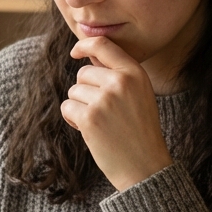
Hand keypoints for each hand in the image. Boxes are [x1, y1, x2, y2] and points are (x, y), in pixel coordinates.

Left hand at [61, 37, 173, 190]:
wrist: (145, 166)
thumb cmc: (139, 131)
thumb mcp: (139, 94)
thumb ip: (118, 74)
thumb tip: (87, 56)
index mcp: (135, 73)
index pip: (103, 45)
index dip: (84, 45)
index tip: (75, 52)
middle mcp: (121, 82)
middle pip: (83, 73)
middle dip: (86, 92)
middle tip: (104, 113)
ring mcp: (104, 99)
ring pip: (74, 91)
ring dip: (79, 107)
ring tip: (101, 124)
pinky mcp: (90, 118)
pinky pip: (67, 107)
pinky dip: (73, 119)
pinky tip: (90, 131)